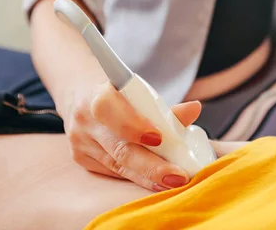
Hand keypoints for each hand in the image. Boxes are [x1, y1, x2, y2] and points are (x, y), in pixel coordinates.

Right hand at [63, 82, 201, 191]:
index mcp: (96, 96)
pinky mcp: (82, 160)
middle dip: (151, 166)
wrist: (82, 96)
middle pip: (119, 148)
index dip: (133, 125)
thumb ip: (163, 107)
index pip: (109, 110)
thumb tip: (194, 110)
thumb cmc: (118, 94)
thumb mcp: (136, 93)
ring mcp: (81, 143)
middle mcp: (85, 121)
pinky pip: (114, 172)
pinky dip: (137, 177)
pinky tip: (156, 183)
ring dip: (149, 178)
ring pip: (118, 166)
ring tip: (174, 182)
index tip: (159, 138)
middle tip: (179, 176)